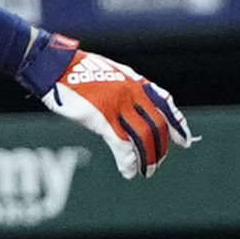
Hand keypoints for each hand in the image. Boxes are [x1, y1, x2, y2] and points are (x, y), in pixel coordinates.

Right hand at [32, 37, 194, 178]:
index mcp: (134, 81)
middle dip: (162, 145)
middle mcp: (131, 93)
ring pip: (143, 137)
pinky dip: (127, 160)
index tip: (185, 139)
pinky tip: (129, 171)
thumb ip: (123, 89)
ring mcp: (118, 106)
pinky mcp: (102, 118)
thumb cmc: (76, 71)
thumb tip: (130, 106)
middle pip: (157, 124)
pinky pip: (121, 144)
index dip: (177, 123)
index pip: (165, 103)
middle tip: (160, 160)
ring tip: (147, 171)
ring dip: (148, 157)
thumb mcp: (107, 74)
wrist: (54, 67)